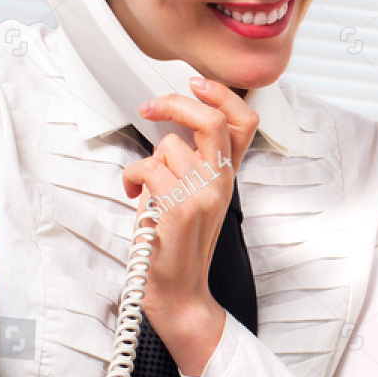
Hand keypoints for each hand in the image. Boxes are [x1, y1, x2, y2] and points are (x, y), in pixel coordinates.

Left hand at [121, 77, 259, 375]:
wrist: (179, 292)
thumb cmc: (177, 244)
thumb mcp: (192, 195)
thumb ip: (191, 162)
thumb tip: (168, 126)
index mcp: (227, 177)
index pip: (245, 122)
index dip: (222, 94)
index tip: (196, 84)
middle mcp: (222, 183)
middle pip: (210, 120)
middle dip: (175, 103)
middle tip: (151, 107)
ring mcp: (204, 195)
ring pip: (167, 148)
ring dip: (145, 163)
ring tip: (143, 187)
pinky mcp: (181, 209)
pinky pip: (148, 170)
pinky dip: (132, 180)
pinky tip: (135, 196)